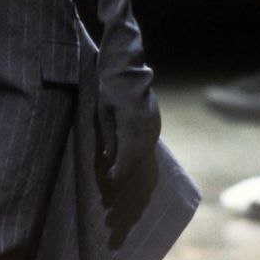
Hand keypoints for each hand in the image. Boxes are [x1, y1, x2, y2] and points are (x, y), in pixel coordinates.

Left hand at [95, 73, 160, 191]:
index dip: (120, 172)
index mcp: (131, 124)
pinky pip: (149, 145)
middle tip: (114, 187)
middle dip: (126, 175)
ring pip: (145, 154)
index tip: (111, 183)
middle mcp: (146, 127)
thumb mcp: (103, 114)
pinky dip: (140, 157)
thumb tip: (108, 158)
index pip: (127, 156)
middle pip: (138, 159)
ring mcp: (154, 125)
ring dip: (134, 168)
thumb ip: (109, 137)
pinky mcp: (156, 123)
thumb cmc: (109, 90)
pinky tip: (132, 163)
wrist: (127, 71)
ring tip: (121, 178)